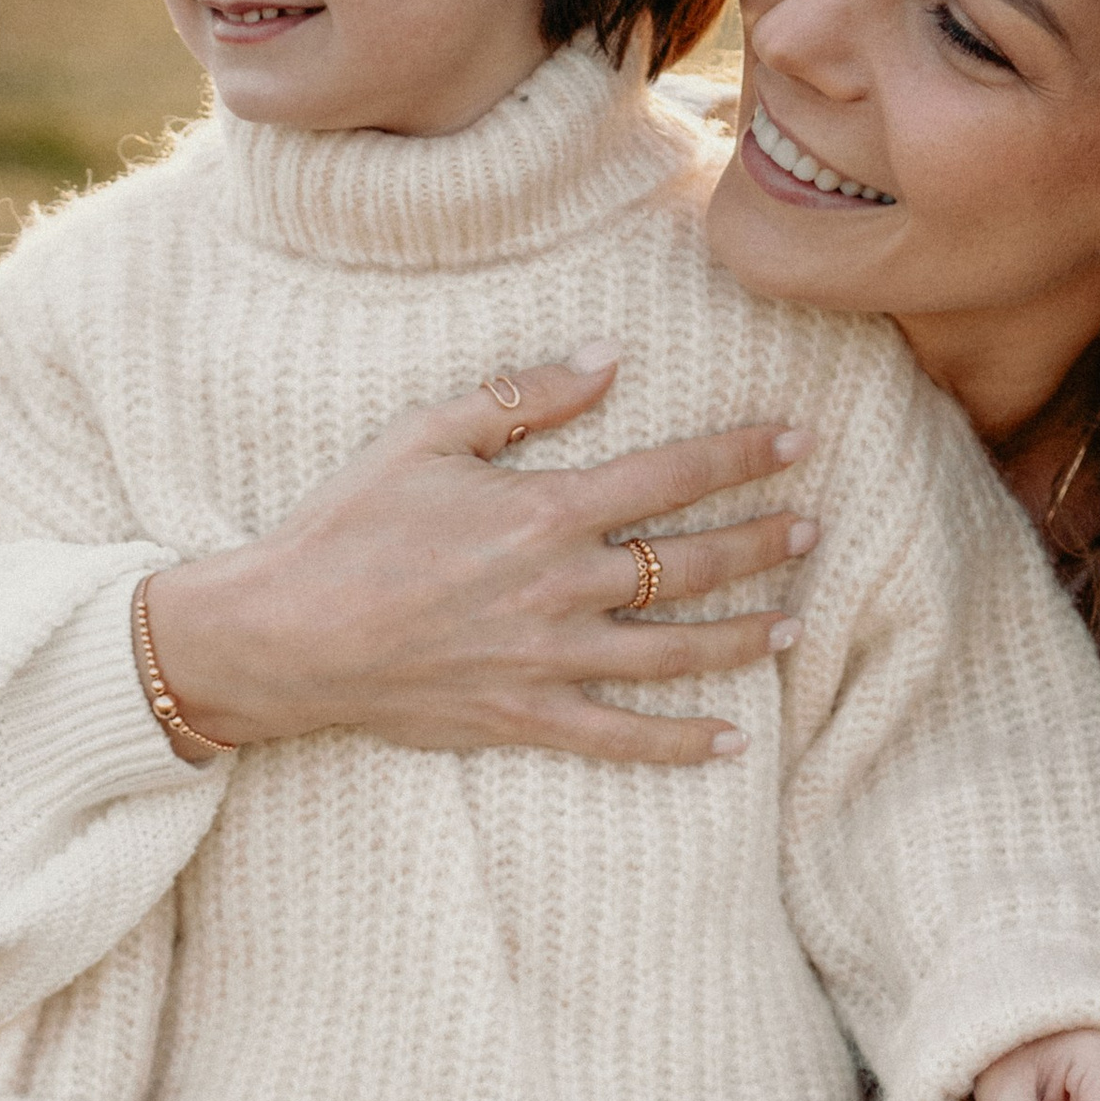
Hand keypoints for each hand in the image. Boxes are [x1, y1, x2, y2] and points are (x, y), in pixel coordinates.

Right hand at [140, 351, 819, 768]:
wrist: (286, 634)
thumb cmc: (347, 526)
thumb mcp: (426, 434)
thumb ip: (525, 396)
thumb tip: (609, 356)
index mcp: (544, 511)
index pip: (672, 475)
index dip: (743, 454)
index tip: (798, 438)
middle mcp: (562, 588)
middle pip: (691, 565)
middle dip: (760, 542)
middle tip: (813, 527)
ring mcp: (549, 661)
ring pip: (674, 652)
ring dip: (742, 636)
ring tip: (793, 623)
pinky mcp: (524, 718)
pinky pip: (620, 738)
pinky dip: (679, 743)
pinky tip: (731, 741)